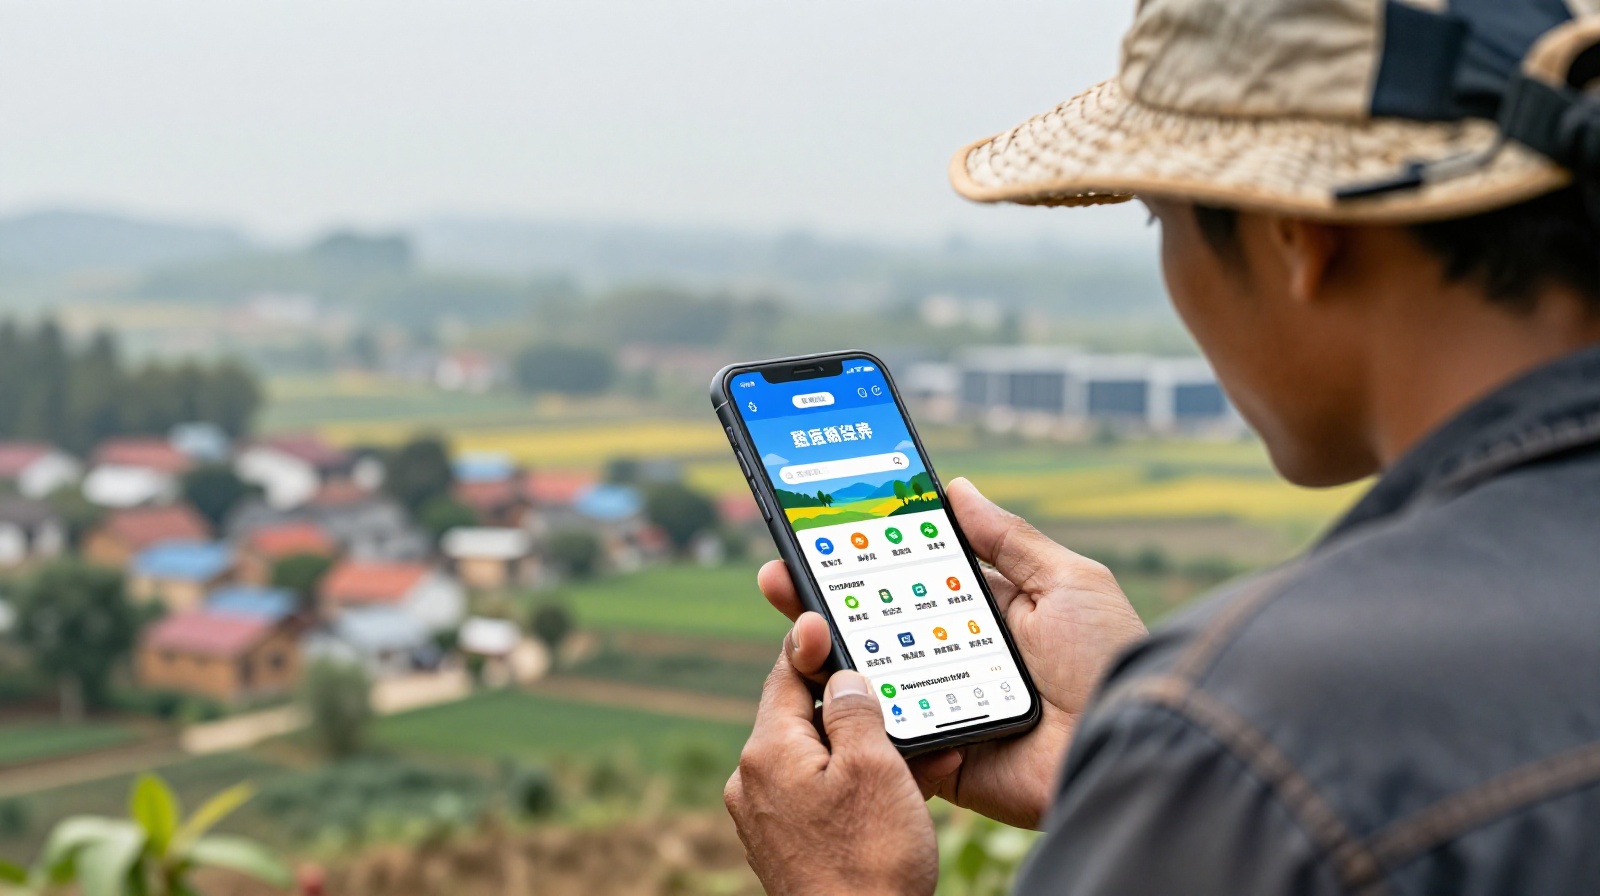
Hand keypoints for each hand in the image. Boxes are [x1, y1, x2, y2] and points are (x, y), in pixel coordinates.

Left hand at [724, 656, 937, 895]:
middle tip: (902, 699)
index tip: (829, 619)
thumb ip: (854, 708)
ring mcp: (767, 818)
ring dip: (870, 749)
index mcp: (767, 751)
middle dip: (858, 708)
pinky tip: (907, 788)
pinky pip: (823, 795)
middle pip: (805, 716)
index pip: (785, 675)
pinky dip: (860, 785)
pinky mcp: (787, 846)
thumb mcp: (874, 766)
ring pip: (822, 759)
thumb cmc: (870, 859)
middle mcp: (754, 781)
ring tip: (924, 750)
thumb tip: (841, 676)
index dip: (813, 645)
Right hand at [759, 477, 1146, 828]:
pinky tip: (832, 688)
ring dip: (830, 661)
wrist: (1127, 742)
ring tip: (794, 633)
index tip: (816, 535)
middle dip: (823, 606)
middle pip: (876, 631)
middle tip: (778, 576)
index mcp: (986, 617)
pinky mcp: (945, 761)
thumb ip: (1008, 539)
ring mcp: (946, 712)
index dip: (864, 562)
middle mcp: (959, 662)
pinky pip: (892, 743)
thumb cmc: (1108, 658)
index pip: (909, 583)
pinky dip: (865, 722)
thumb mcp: (1068, 581)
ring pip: (872, 685)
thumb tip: (956, 487)